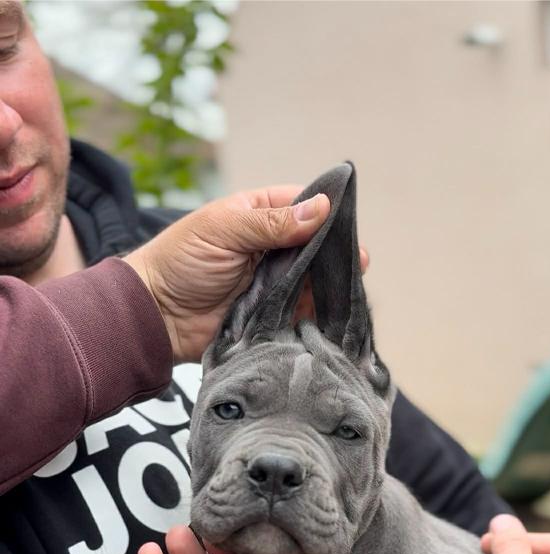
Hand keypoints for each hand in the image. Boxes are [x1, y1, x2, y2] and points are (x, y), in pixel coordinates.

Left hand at [125, 185, 368, 361]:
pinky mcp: (272, 315)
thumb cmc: (180, 262)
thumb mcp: (224, 231)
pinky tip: (333, 313)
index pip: (303, 205)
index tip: (347, 223)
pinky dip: (317, 313)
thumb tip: (321, 208)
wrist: (155, 315)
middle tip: (357, 262)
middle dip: (334, 253)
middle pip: (315, 245)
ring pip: (313, 280)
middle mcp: (270, 248)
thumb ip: (272, 223)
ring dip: (328, 284)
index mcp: (258, 215)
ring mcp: (274, 283)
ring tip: (348, 288)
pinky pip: (302, 313)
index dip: (326, 212)